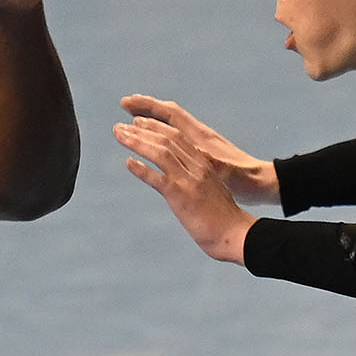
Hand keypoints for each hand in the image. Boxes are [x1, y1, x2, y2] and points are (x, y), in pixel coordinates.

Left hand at [116, 100, 258, 263]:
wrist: (235, 234)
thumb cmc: (224, 219)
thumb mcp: (210, 192)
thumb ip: (196, 182)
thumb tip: (180, 185)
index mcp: (204, 164)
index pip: (177, 136)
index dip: (156, 126)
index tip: (138, 122)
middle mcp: (196, 167)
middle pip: (166, 139)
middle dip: (142, 130)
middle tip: (120, 126)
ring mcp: (189, 180)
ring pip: (160, 152)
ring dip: (137, 142)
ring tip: (119, 135)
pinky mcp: (182, 196)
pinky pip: (158, 178)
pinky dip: (142, 169)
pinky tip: (129, 163)